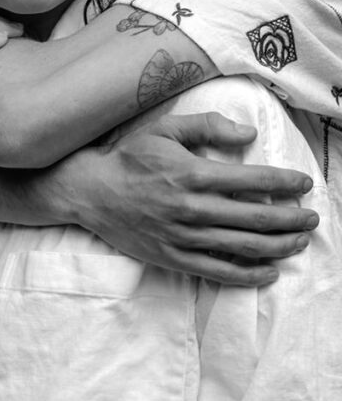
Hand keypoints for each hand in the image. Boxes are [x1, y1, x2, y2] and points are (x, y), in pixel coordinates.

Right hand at [67, 112, 317, 285]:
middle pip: (256, 217)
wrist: (89, 192)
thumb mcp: (166, 129)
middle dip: (291, 219)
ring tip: (298, 243)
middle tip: (311, 219)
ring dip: (278, 246)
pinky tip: (267, 273)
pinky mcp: (171, 256)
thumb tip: (248, 135)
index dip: (286, 182)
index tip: (303, 184)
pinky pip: (216, 270)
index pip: (254, 180)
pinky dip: (245, 274)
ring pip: (242, 246)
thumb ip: (209, 126)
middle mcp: (191, 208)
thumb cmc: (128, 158)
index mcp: (193, 174)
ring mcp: (181, 236)